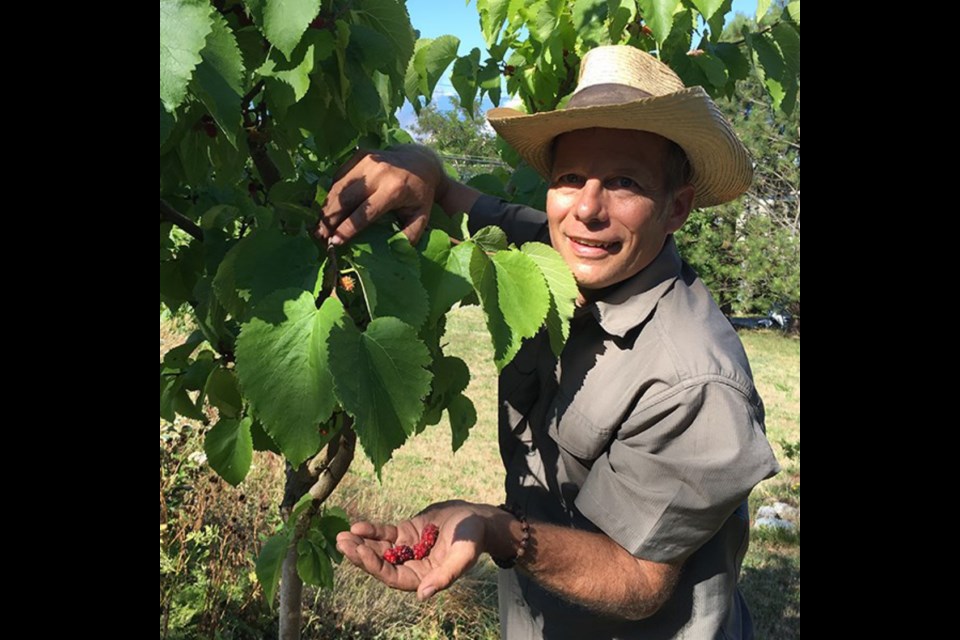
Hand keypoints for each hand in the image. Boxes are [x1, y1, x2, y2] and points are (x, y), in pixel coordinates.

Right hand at [317, 145, 446, 246]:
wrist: (421, 161)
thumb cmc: (420, 194)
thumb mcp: (421, 216)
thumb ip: (409, 235)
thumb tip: (392, 251)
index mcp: (394, 189)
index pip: (365, 213)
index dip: (347, 228)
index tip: (334, 242)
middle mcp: (378, 172)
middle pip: (345, 198)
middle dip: (330, 219)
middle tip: (319, 236)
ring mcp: (367, 160)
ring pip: (338, 187)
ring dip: (326, 207)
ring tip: (319, 225)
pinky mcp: (360, 155)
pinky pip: (340, 176)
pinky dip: (332, 193)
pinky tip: (328, 208)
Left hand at [335, 500, 496, 600]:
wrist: (478, 518)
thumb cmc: (473, 538)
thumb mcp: (463, 555)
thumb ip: (445, 575)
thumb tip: (423, 595)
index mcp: (423, 578)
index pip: (393, 577)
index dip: (375, 566)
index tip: (360, 552)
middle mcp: (411, 566)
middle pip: (380, 564)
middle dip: (360, 555)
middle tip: (342, 544)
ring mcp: (407, 549)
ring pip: (379, 549)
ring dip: (361, 543)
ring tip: (342, 536)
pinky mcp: (406, 533)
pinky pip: (385, 534)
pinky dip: (372, 531)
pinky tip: (358, 526)